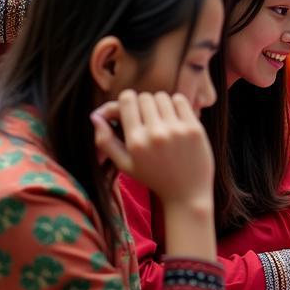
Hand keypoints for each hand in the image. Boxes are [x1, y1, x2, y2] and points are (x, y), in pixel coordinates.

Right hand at [92, 90, 212, 205]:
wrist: (187, 193)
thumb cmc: (153, 177)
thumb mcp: (124, 165)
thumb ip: (105, 141)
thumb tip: (94, 116)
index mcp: (136, 142)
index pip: (127, 99)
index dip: (127, 101)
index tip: (130, 109)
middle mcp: (156, 133)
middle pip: (144, 97)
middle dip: (143, 104)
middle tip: (146, 118)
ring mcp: (177, 130)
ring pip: (162, 97)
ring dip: (159, 104)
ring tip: (160, 119)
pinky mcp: (194, 128)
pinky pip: (180, 100)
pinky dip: (175, 104)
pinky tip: (174, 118)